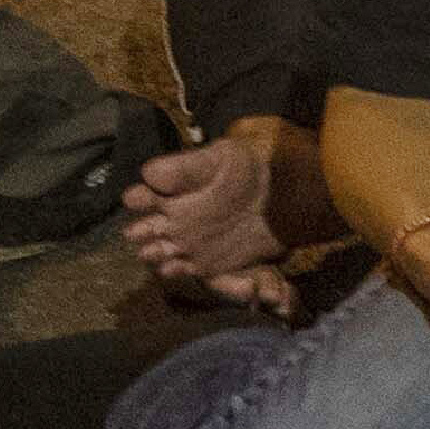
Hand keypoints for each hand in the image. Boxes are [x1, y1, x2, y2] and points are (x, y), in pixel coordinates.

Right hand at [126, 125, 303, 314]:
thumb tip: (148, 174)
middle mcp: (175, 218)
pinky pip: (183, 271)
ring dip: (154, 253)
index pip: (143, 196)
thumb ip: (187, 167)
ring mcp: (189, 243)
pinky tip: (176, 266)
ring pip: (159, 253)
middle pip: (144, 230)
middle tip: (142, 231)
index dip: (140, 198)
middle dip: (140, 231)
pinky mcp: (207, 264)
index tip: (141, 198)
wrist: (289, 194)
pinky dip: (177, 271)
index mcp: (174, 192)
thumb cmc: (254, 168)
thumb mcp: (224, 157)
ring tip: (161, 250)